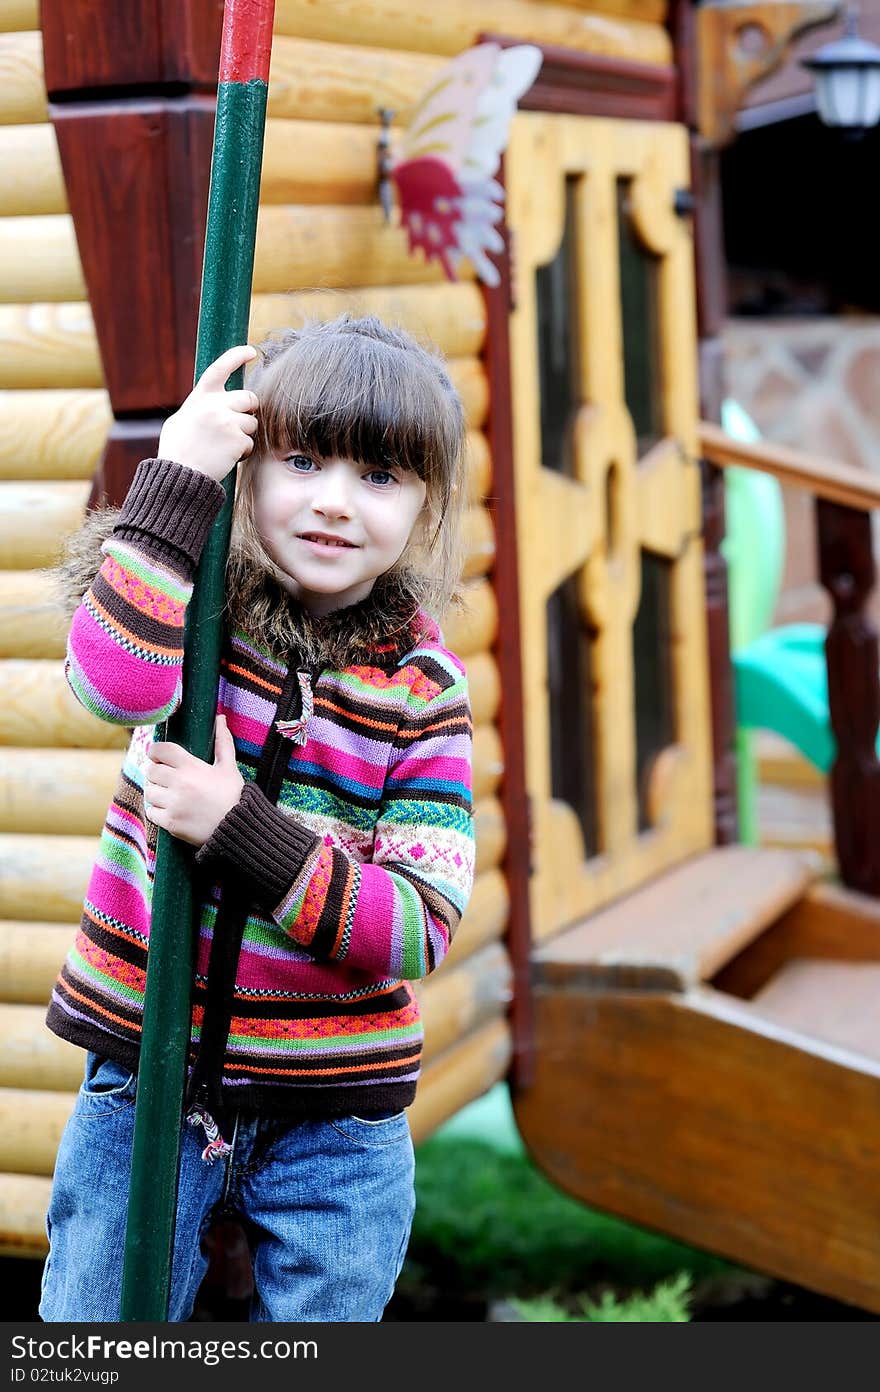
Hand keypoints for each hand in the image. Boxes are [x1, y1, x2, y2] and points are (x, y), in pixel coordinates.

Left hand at [144, 714, 243, 845]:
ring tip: (170, 795)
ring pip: (149, 792)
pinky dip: (157, 811)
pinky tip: (171, 810)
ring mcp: (173, 804)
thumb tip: (220, 718)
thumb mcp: (229, 767)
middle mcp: (180, 783)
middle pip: (151, 771)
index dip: (156, 752)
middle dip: (157, 774)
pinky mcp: (170, 822)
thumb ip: (222, 742)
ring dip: (156, 793)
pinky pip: (151, 812)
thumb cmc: (234, 795)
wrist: (238, 828)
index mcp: (192, 766)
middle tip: (168, 779)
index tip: (159, 757)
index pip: (160, 750)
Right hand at [157, 344, 258, 480]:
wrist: (180, 475)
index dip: (236, 356)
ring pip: (251, 422)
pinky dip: (242, 452)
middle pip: (249, 398)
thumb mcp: (182, 420)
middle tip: (238, 425)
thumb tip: (214, 404)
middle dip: (249, 411)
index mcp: (200, 398)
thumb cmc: (178, 451)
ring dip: (244, 435)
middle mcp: (214, 405)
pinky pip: (250, 442)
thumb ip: (200, 408)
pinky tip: (226, 457)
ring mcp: (227, 421)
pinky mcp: (237, 439)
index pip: (220, 369)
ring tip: (224, 447)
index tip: (251, 351)